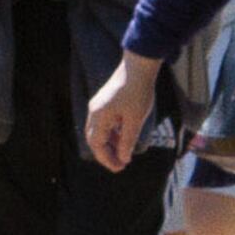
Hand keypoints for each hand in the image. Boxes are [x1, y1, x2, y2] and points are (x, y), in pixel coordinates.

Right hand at [85, 55, 161, 173]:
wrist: (139, 66)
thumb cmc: (138, 92)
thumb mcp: (135, 120)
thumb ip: (127, 140)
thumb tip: (123, 158)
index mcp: (99, 117)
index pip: (97, 145)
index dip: (107, 159)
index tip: (120, 168)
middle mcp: (94, 111)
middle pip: (94, 139)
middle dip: (106, 153)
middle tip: (120, 164)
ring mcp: (98, 105)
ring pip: (99, 131)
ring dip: (109, 143)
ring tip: (124, 152)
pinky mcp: (105, 101)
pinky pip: (104, 122)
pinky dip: (111, 132)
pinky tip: (123, 136)